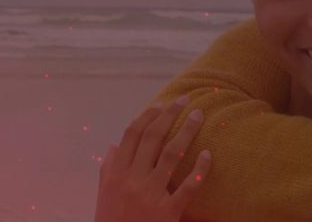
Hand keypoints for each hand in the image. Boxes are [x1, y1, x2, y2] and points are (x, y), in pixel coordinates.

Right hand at [95, 96, 211, 221]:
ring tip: (199, 116)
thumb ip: (108, 170)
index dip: (148, 116)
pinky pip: (188, 187)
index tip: (162, 104)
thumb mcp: (103, 195)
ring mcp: (150, 195)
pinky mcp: (168, 212)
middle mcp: (132, 180)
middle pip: (152, 138)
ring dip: (187, 131)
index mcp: (116, 174)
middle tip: (184, 100)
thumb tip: (114, 147)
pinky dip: (199, 169)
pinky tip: (208, 154)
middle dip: (169, 115)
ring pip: (171, 154)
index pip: (132, 135)